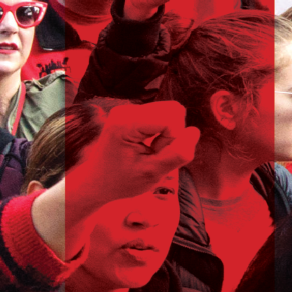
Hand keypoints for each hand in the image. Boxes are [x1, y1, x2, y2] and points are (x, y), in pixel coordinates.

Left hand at [68, 101, 197, 207]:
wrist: (97, 181)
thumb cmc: (120, 181)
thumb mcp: (152, 174)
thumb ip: (177, 154)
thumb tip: (194, 132)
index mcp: (126, 123)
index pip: (172, 117)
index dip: (173, 139)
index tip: (156, 154)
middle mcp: (126, 110)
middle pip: (174, 110)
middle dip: (172, 134)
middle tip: (153, 153)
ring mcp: (128, 110)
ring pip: (170, 112)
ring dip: (167, 134)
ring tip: (149, 151)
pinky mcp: (133, 113)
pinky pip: (162, 116)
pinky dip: (161, 132)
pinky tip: (146, 146)